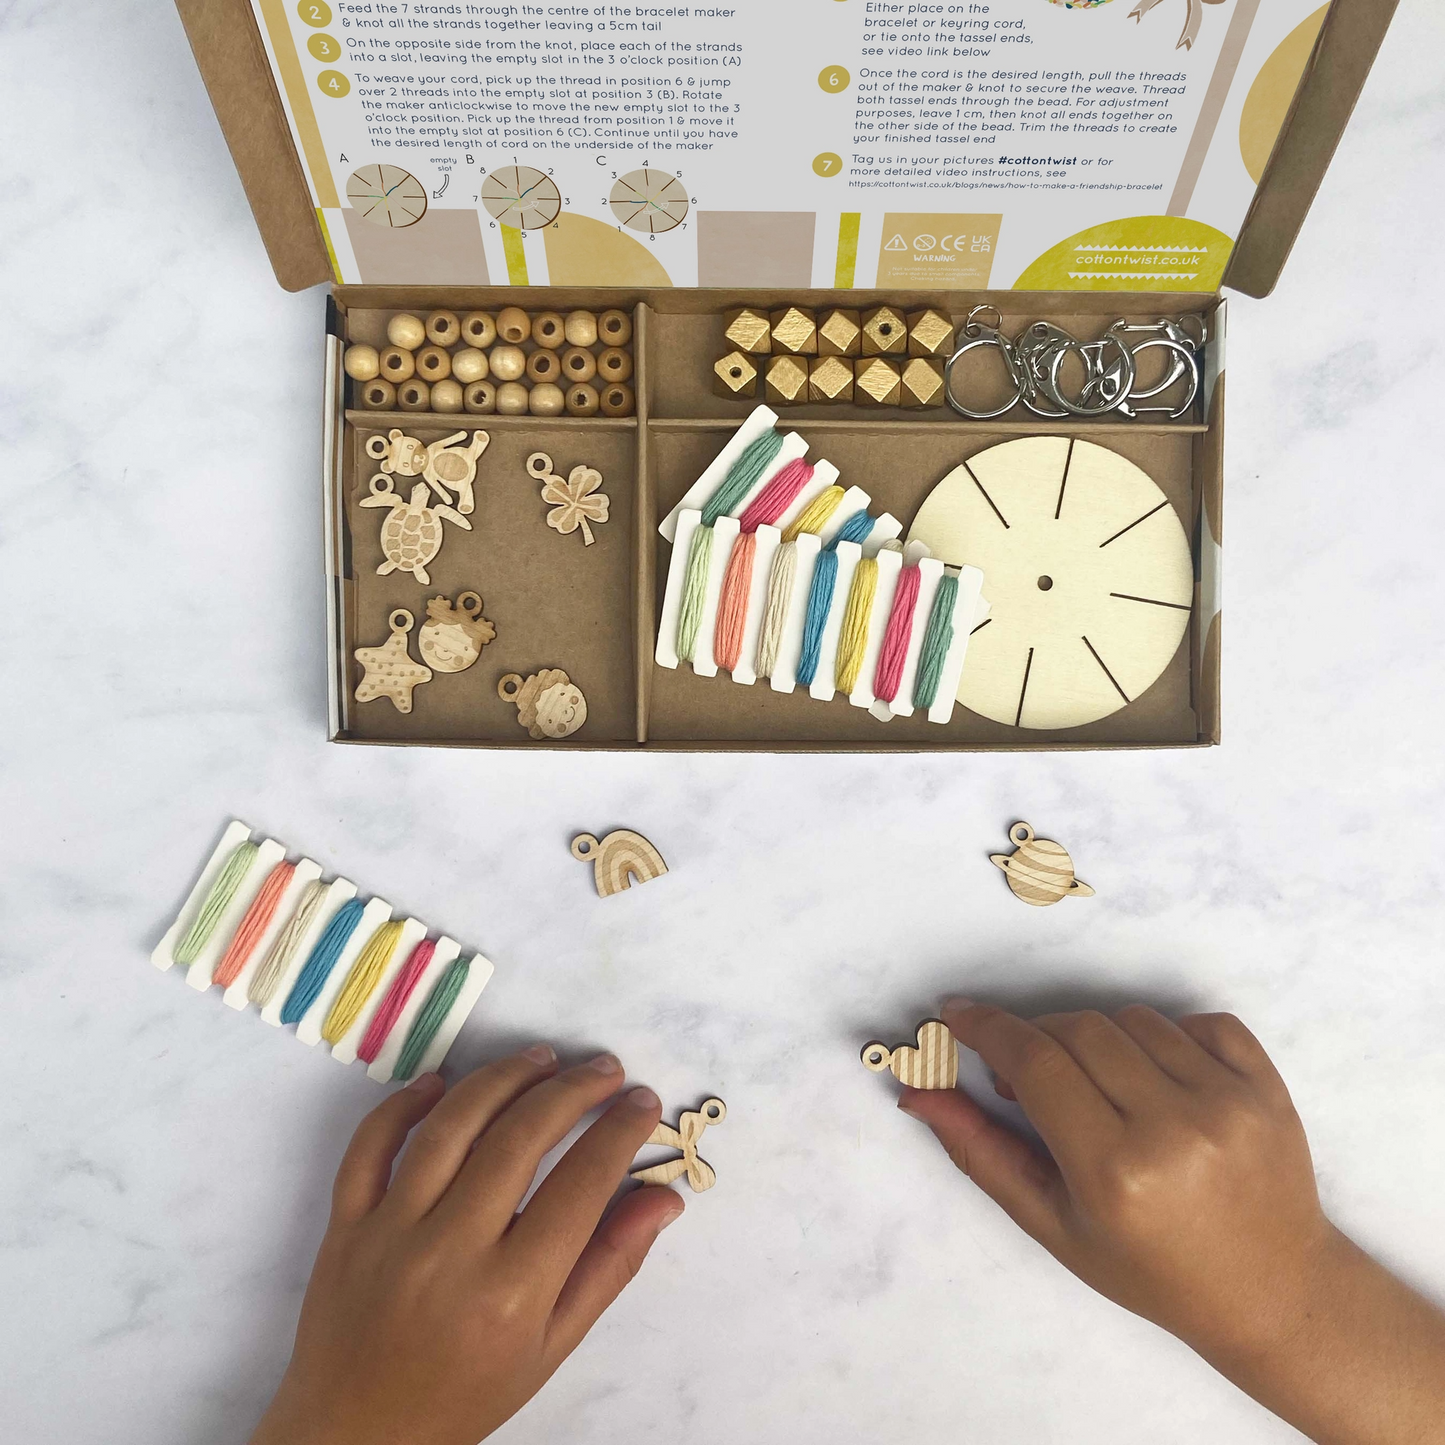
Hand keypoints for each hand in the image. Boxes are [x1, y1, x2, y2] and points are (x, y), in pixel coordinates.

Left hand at [250, 1046, 680, 1444]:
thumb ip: (608, 1267)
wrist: (355, 1436)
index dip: (619, 1132)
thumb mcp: (551, 1347)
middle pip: (519, 1139)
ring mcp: (390, 1232)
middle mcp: (450, 1251)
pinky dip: (404, 1104)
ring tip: (543, 1058)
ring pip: (450, 1126)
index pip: (580, 1184)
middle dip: (572, 1091)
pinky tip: (443, 1081)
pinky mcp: (345, 1223)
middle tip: (605, 1069)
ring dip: (502, 1078)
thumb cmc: (465, 1394)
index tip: (643, 1103)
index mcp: (511, 1293)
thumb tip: (664, 1198)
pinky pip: (371, 1145)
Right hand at [897, 1000, 1444, 1444]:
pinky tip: (1155, 1079)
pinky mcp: (1266, 1086)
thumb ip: (980, 1152)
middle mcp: (1175, 1128)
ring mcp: (1229, 1103)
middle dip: (1036, 1036)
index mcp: (1115, 1171)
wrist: (1272, 1292)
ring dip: (1097, 1038)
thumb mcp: (1053, 1223)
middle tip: (1022, 1071)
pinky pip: (1197, 1021)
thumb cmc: (1151, 1269)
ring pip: (1132, 1019)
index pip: (1035, 1062)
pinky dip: (1165, 1036)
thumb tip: (917, 1093)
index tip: (958, 1016)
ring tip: (1096, 1088)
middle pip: (1077, 1028)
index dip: (987, 1028)